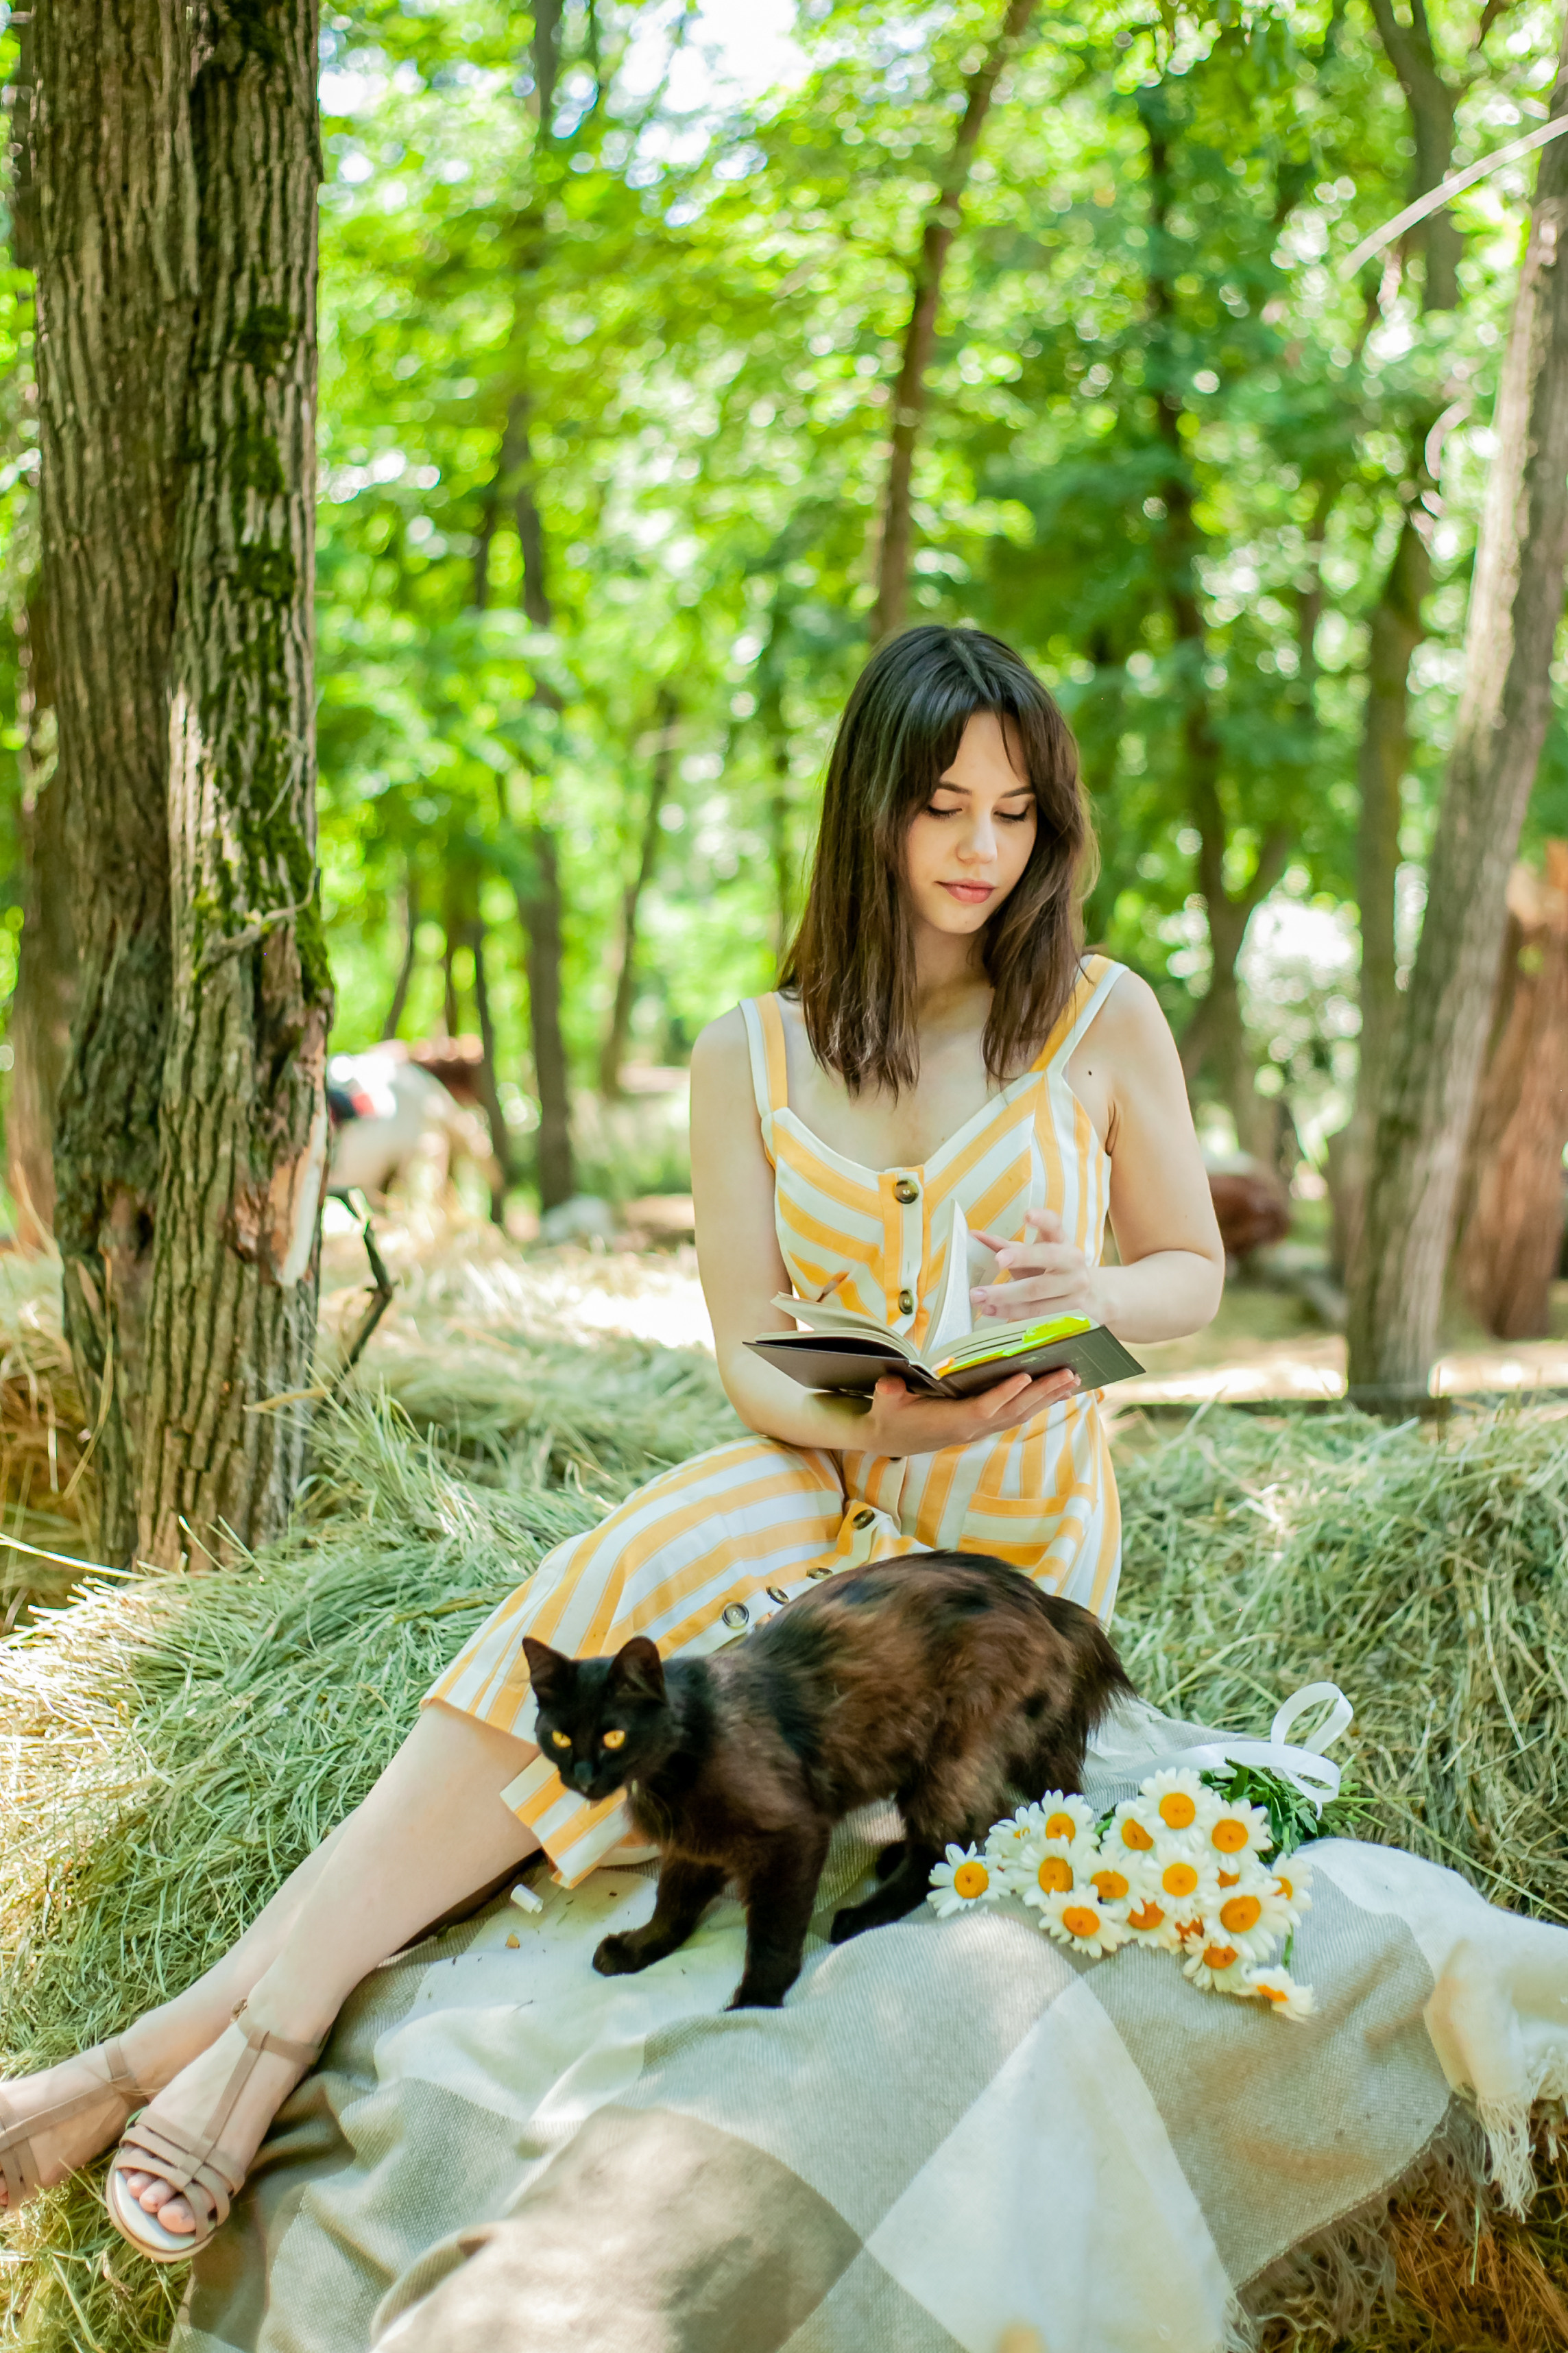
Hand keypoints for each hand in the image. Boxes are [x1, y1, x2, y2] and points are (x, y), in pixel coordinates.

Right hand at [857, 1364, 1079, 1456]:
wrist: (891, 1438)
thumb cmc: (890, 1415)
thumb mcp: (885, 1402)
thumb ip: (888, 1393)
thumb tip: (889, 1384)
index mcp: (951, 1421)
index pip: (983, 1408)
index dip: (1005, 1394)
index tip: (1025, 1376)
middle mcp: (972, 1428)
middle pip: (1014, 1410)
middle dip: (1042, 1392)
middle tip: (1069, 1374)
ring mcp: (980, 1429)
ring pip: (1020, 1413)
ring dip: (1048, 1397)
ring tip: (1073, 1380)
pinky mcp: (983, 1425)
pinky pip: (1016, 1413)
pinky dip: (1037, 1401)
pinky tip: (1055, 1391)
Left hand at [970, 1208, 1100, 1323]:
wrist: (1087, 1294)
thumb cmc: (1052, 1269)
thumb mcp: (1033, 1254)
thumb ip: (1005, 1246)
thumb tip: (975, 1236)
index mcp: (1061, 1241)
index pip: (1054, 1225)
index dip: (1042, 1219)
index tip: (1027, 1215)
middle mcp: (1072, 1260)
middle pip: (1047, 1257)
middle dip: (1021, 1258)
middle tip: (997, 1260)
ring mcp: (1075, 1286)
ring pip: (1037, 1291)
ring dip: (1005, 1295)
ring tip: (979, 1296)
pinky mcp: (1071, 1308)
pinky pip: (1036, 1312)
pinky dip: (1011, 1312)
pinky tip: (991, 1310)